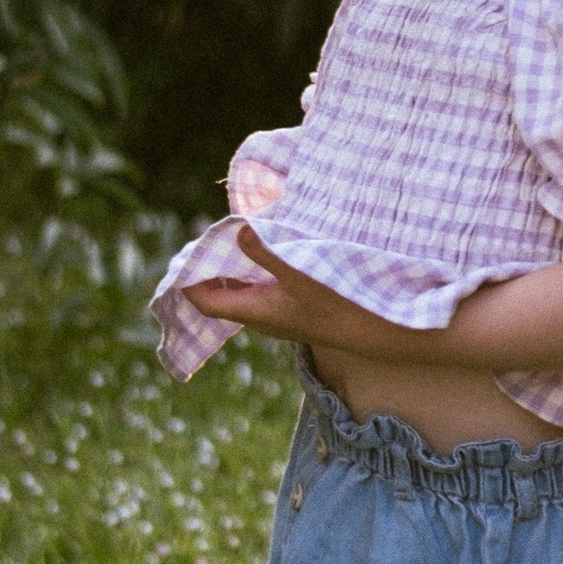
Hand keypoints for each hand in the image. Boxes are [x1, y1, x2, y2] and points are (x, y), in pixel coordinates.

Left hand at [182, 228, 427, 357]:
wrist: (376, 331)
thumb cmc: (337, 304)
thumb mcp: (301, 273)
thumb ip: (267, 252)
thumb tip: (237, 232)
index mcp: (255, 311)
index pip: (205, 301)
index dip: (189, 280)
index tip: (186, 253)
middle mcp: (263, 318)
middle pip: (222, 297)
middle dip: (210, 271)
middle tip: (208, 241)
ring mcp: (281, 316)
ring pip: (245, 295)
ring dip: (236, 271)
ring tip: (233, 243)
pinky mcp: (297, 312)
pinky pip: (265, 293)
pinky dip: (257, 274)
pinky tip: (270, 256)